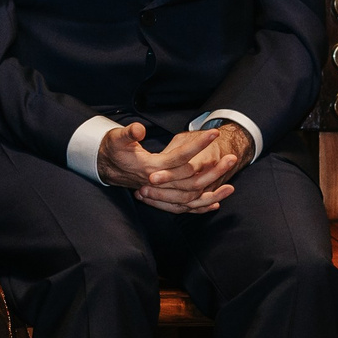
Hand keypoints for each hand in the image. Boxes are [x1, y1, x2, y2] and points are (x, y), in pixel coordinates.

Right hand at [96, 121, 245, 214]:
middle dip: (214, 170)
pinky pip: (184, 207)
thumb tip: (140, 130)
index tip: (213, 134)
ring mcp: (160, 192)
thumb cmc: (113, 149)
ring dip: (212, 192)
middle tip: (232, 157)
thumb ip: (128, 133)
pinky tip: (215, 203)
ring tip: (231, 186)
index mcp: (150, 167)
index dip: (197, 145)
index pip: (179, 158)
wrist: (105, 165)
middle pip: (191, 180)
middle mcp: (158, 183)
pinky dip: (200, 206)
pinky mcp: (162, 197)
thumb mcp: (116, 138)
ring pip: (191, 198)